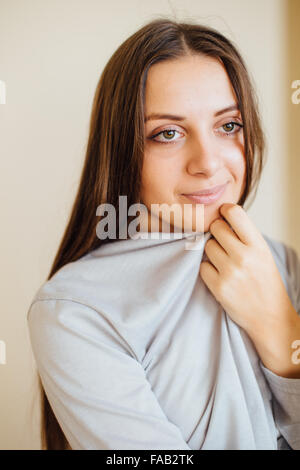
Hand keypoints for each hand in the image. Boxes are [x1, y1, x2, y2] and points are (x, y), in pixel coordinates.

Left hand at [199, 203, 297, 339]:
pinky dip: (208, 269)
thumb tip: (221, 217)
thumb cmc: (265, 282)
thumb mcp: (263, 254)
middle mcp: (244, 256)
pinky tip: (219, 275)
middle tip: (224, 242)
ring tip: (224, 262)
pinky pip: (202, 266)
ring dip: (212, 251)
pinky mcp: (218, 287)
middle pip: (216, 227)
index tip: (223, 213)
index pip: (235, 213)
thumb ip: (245, 236)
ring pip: (207, 246)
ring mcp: (230, 272)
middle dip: (217, 232)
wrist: (269, 317)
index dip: (225, 210)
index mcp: (258, 245)